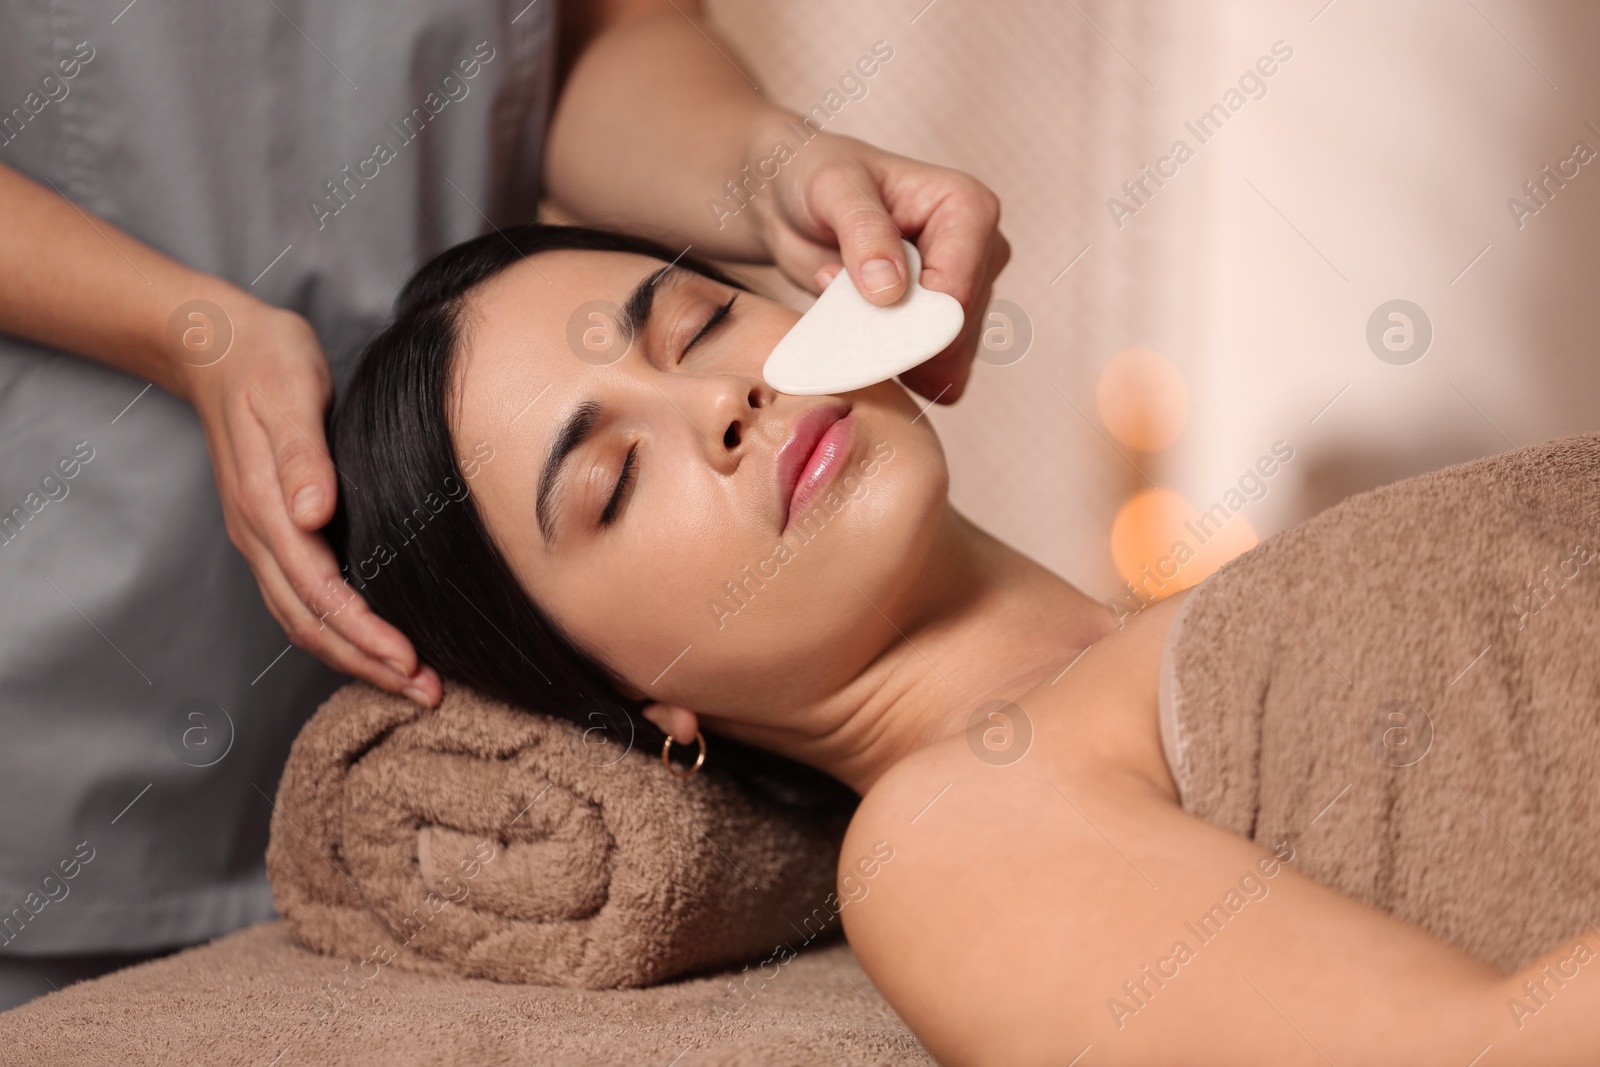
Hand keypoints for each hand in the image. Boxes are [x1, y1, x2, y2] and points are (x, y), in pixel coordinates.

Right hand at [175, 294, 442, 705]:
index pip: (318, 591)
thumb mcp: (290, 392)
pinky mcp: (276, 532)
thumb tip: (312, 512)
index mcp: (266, 508)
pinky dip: (339, 632)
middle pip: (311, 622)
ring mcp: (264, 538)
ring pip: (305, 619)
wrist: (222, 346)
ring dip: (355, 658)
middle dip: (367, 664)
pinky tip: (375, 643)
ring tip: (409, 683)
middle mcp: (261, 534)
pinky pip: (304, 600)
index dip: (363, 633)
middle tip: (426, 695)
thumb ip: (303, 454)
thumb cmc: (267, 363)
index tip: (408, 662)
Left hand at [746, 121, 1010, 404]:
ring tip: (845, 312)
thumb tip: (890, 289)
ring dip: (891, 353)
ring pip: (947, 359)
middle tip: (841, 310)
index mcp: (969, 208)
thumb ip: (864, 232)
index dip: (915, 320)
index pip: (960, 289)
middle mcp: (979, 252)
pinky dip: (892, 368)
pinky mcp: (941, 324)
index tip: (866, 316)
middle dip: (898, 337)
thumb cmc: (819, 178)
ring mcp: (964, 292)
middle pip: (955, 330)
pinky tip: (860, 337)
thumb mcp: (833, 188)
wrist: (796, 202)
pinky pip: (933, 373)